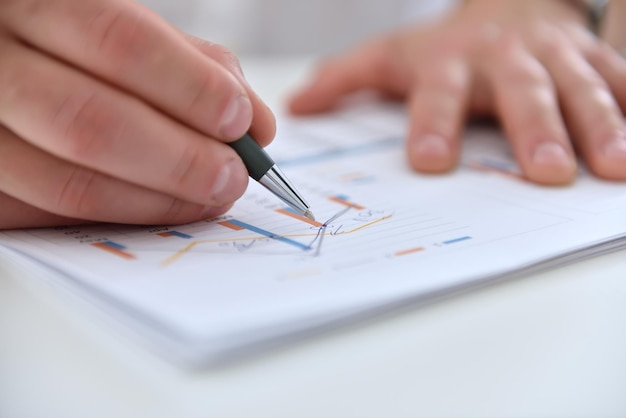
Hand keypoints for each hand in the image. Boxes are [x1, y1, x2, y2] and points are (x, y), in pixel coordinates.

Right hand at [0, 0, 274, 228]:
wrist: (4, 62)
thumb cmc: (73, 46)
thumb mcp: (128, 32)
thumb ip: (194, 67)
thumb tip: (257, 125)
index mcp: (33, 2)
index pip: (120, 41)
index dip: (191, 88)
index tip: (240, 121)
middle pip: (91, 123)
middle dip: (181, 160)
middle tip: (233, 176)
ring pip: (68, 184)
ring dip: (157, 200)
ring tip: (209, 197)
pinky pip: (50, 216)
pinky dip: (118, 215)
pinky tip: (157, 205)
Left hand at [289, 0, 625, 184]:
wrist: (507, 6)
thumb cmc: (445, 47)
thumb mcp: (391, 56)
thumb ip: (345, 79)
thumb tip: (297, 106)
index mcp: (450, 62)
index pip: (436, 95)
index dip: (432, 124)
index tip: (429, 161)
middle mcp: (504, 57)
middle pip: (521, 92)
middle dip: (536, 129)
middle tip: (546, 172)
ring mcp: (554, 57)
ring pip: (580, 88)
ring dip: (599, 126)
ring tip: (610, 167)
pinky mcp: (592, 59)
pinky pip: (618, 81)